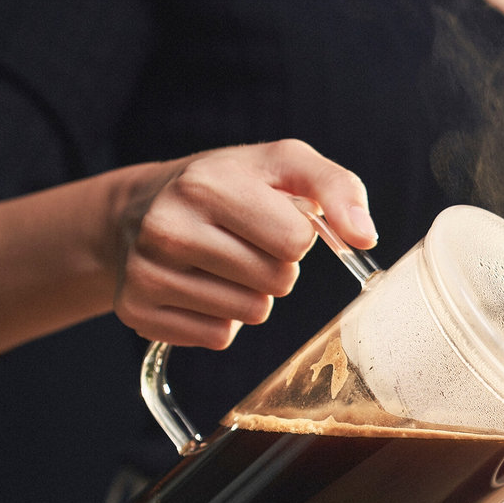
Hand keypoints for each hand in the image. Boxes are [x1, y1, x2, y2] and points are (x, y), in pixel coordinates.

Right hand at [114, 139, 376, 348]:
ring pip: (250, 314)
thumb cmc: (228, 186)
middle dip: (275, 267)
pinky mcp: (138, 311)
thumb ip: (338, 189)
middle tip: (244, 244)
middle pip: (276, 282)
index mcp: (206, 185)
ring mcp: (148, 272)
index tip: (272, 220)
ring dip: (251, 295)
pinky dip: (220, 319)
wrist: (139, 208)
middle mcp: (168, 228)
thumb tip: (365, 237)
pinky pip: (217, 337)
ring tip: (221, 264)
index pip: (294, 241)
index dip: (296, 236)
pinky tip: (198, 286)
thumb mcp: (284, 165)